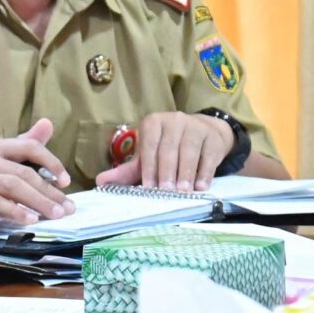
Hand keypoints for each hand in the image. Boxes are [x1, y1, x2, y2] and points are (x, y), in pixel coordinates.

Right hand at [0, 120, 73, 236]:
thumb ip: (22, 146)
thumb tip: (48, 124)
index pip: (28, 146)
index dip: (51, 162)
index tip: (65, 181)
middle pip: (23, 172)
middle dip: (49, 191)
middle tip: (67, 208)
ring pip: (12, 187)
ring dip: (38, 202)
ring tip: (54, 215)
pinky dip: (16, 212)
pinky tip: (29, 221)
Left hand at [94, 111, 230, 190]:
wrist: (203, 133)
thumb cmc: (170, 148)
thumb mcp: (149, 156)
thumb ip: (128, 170)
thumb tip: (100, 182)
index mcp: (154, 123)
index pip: (150, 145)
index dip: (149, 167)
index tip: (149, 187)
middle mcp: (174, 120)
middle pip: (170, 149)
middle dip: (168, 172)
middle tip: (167, 191)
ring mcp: (195, 126)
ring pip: (189, 152)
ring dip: (186, 173)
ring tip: (183, 191)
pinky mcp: (213, 136)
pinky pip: (208, 156)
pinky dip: (204, 172)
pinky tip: (201, 187)